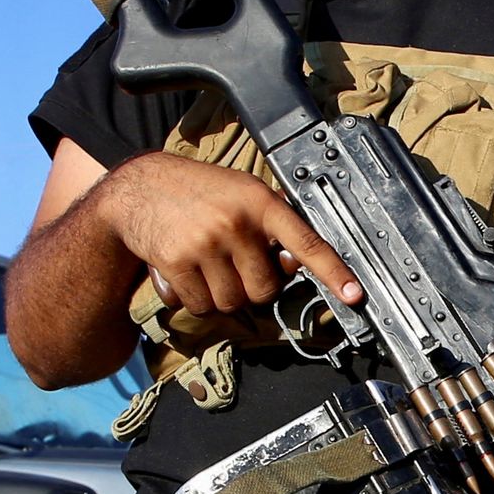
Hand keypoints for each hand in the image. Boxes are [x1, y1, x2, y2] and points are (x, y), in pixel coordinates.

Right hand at [91, 153, 362, 317]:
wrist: (138, 188)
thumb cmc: (197, 191)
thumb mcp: (240, 192)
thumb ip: (269, 223)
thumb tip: (296, 261)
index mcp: (259, 202)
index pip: (306, 241)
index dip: (333, 271)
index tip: (355, 294)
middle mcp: (236, 223)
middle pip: (265, 289)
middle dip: (251, 286)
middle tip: (233, 264)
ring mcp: (206, 244)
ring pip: (232, 302)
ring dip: (221, 295)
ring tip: (206, 264)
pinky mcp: (177, 263)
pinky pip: (200, 305)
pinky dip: (194, 298)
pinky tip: (185, 272)